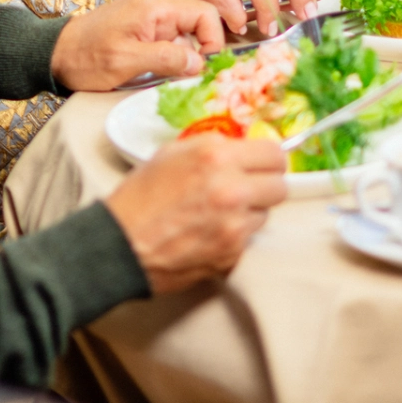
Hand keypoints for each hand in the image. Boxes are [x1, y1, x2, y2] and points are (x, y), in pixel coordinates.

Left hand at [50, 0, 224, 92]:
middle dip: (203, 49)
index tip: (204, 67)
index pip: (205, 13)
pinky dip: (176, 57)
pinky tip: (167, 73)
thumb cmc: (87, 57)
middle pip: (200, 21)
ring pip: (189, 33)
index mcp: (156, 5)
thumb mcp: (126, 61)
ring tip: (179, 77)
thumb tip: (200, 63)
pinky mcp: (145, 30)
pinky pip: (173, 40)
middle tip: (194, 75)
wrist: (56, 55)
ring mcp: (151, 17)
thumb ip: (166, 58)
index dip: (212, 41)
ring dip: (189, 56)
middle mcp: (158, 6)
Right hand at [103, 135, 287, 292]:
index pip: (274, 154)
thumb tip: (241, 150)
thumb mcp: (172, 153)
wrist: (121, 243)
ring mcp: (235, 226)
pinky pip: (248, 238)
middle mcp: (232, 189)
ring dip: (249, 211)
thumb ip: (212, 148)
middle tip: (246, 187)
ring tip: (219, 212)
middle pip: (280, 186)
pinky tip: (209, 232)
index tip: (261, 164)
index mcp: (216, 157)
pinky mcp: (232, 254)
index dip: (267, 159)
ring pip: (265, 214)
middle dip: (264, 185)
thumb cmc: (140, 196)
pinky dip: (234, 235)